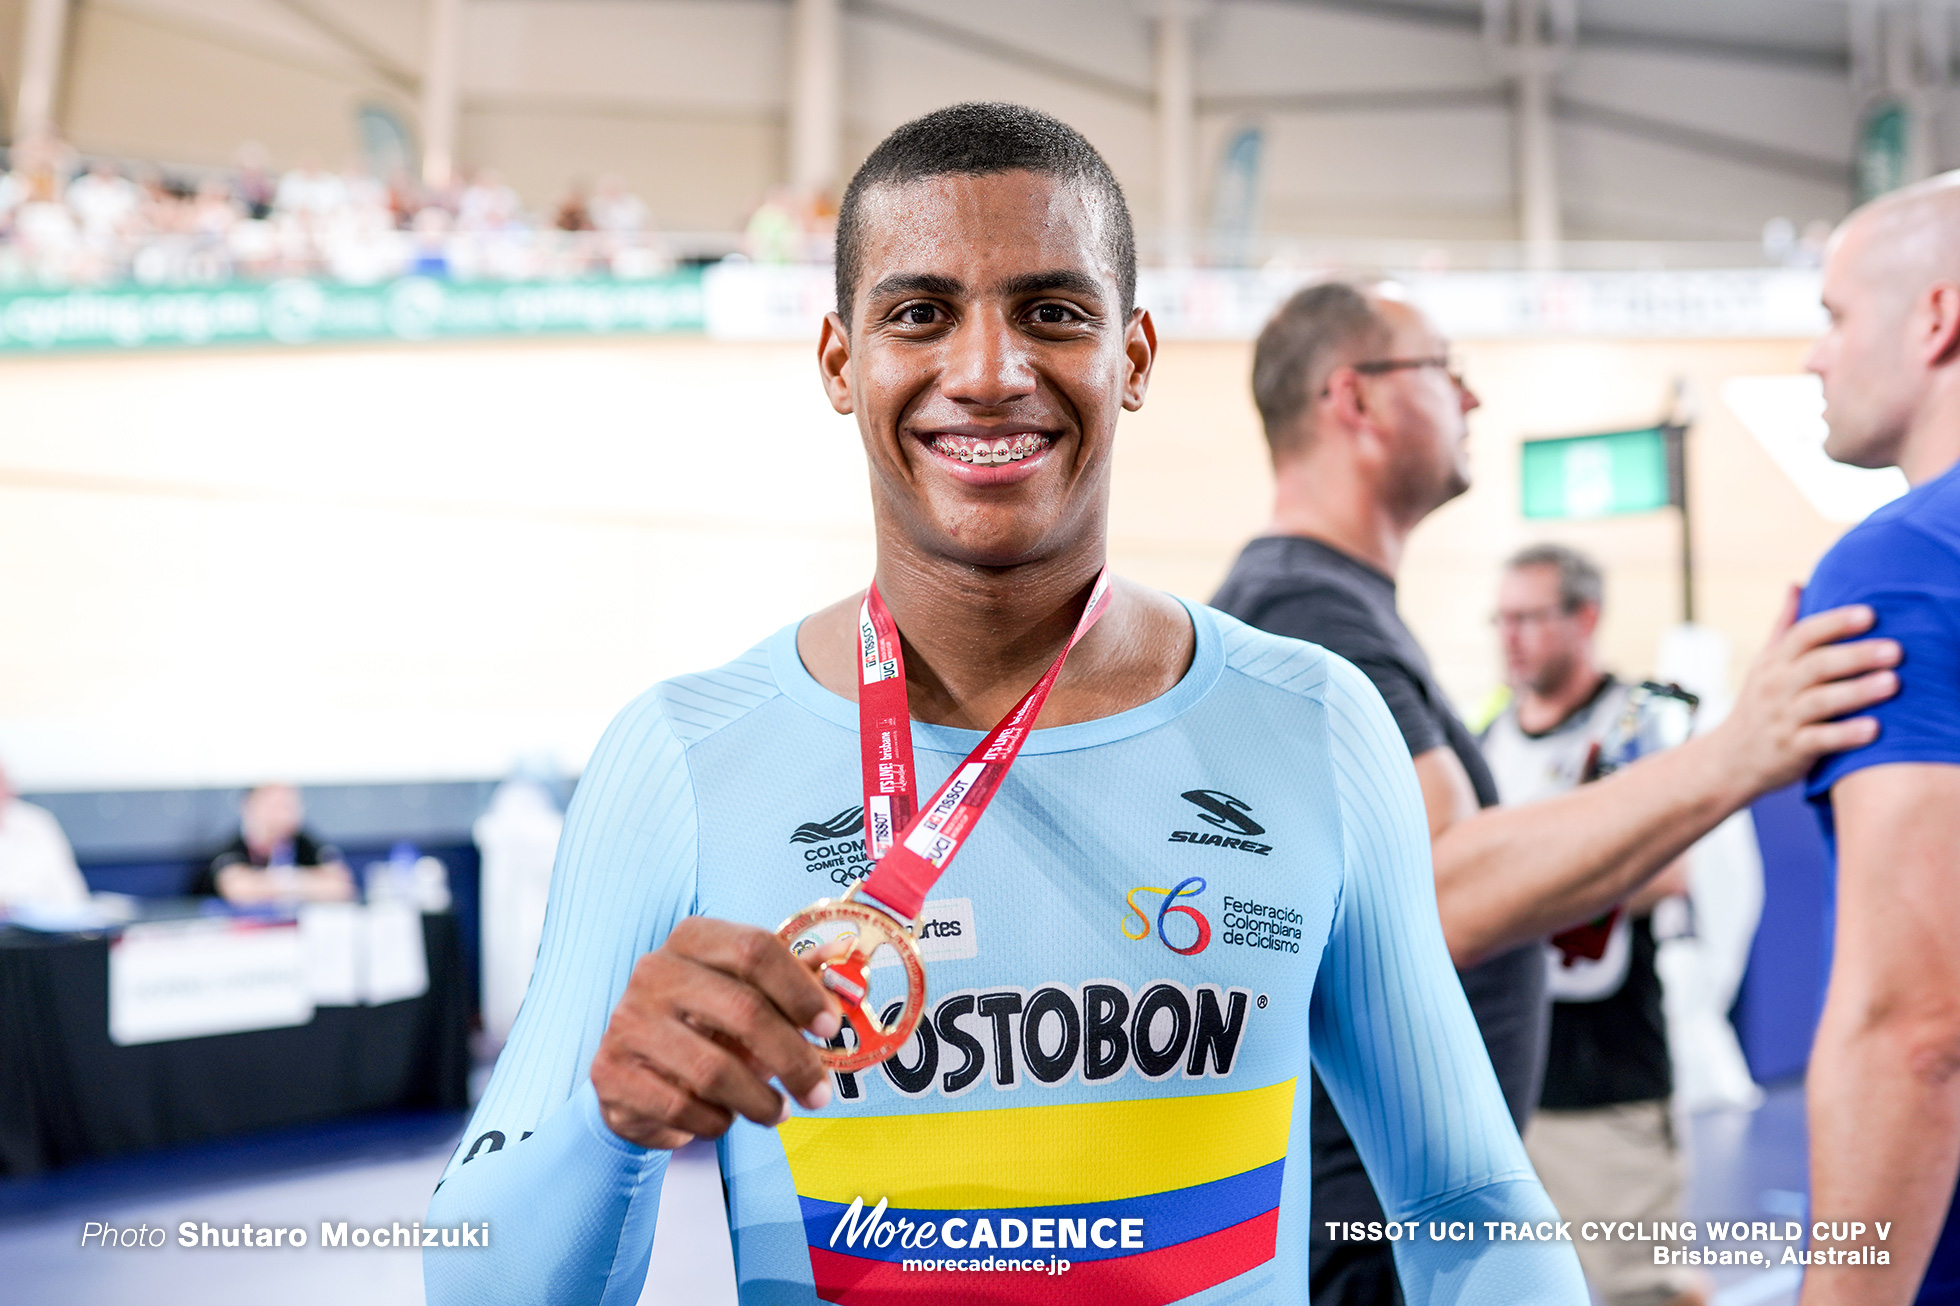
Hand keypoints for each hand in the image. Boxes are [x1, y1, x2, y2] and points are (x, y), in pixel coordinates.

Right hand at [591, 917, 842, 1149]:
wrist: (633, 1069)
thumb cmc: (703, 1022)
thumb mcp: (746, 993)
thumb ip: (793, 980)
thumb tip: (844, 965)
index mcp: (692, 939)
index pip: (756, 950)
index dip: (802, 990)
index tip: (831, 1028)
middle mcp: (655, 972)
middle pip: (744, 1011)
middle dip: (793, 1060)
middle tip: (819, 1093)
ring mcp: (628, 1021)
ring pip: (714, 1070)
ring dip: (759, 1101)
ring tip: (777, 1112)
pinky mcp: (611, 1073)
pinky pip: (681, 1107)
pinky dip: (716, 1122)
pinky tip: (727, 1119)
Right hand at [1710, 589, 1899, 797]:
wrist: (1729, 759)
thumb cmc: (1758, 705)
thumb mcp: (1764, 663)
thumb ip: (1784, 626)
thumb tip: (1796, 583)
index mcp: (1774, 662)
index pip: (1803, 635)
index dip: (1835, 623)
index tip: (1870, 614)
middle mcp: (1775, 687)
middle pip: (1816, 665)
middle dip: (1856, 655)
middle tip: (1896, 649)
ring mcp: (1782, 719)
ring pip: (1820, 701)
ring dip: (1856, 692)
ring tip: (1893, 683)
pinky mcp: (1790, 750)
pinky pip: (1819, 740)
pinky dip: (1845, 735)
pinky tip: (1874, 729)